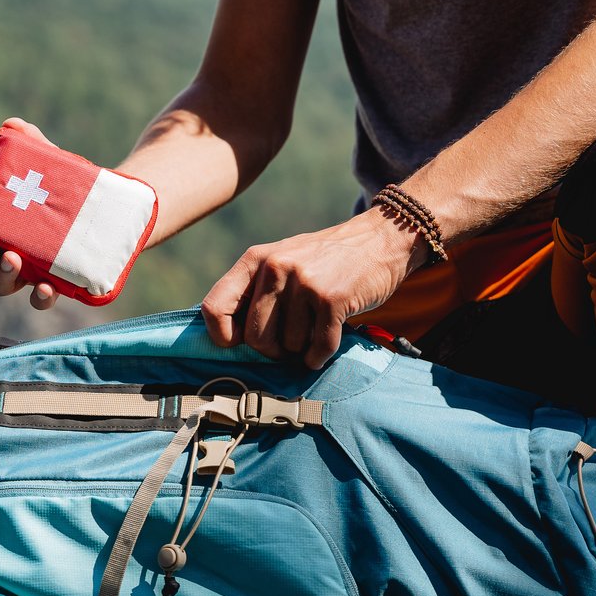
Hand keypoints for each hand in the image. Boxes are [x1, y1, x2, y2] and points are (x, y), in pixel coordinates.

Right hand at [0, 117, 58, 309]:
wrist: (105, 208)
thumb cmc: (60, 185)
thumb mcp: (47, 162)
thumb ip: (31, 143)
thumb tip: (14, 125)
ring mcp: (24, 273)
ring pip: (0, 285)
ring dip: (1, 276)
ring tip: (13, 259)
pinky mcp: (52, 283)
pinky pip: (38, 300)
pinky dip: (39, 298)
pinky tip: (47, 287)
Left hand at [201, 209, 425, 368]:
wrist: (380, 239)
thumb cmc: (326, 260)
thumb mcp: (283, 261)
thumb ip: (255, 290)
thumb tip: (226, 337)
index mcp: (256, 259)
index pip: (215, 307)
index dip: (222, 336)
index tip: (237, 343)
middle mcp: (276, 267)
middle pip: (254, 338)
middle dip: (272, 349)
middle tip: (289, 341)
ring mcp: (304, 282)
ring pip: (288, 346)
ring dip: (302, 348)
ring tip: (314, 327)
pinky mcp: (332, 298)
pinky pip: (317, 347)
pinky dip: (320, 355)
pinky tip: (325, 344)